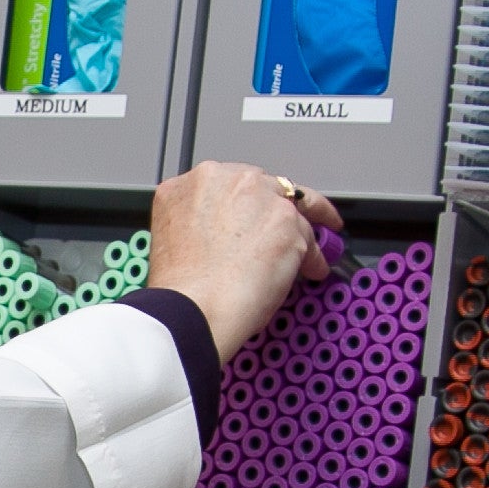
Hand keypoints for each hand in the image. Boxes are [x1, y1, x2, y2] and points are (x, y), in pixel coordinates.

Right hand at [145, 163, 340, 359]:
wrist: (195, 307)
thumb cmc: (181, 287)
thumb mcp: (174, 238)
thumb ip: (201, 223)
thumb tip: (225, 237)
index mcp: (194, 183)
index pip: (231, 183)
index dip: (244, 203)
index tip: (251, 216)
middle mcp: (228, 180)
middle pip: (266, 185)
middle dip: (274, 207)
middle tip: (280, 229)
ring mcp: (260, 197)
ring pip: (294, 206)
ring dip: (304, 227)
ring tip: (314, 243)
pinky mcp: (288, 221)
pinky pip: (310, 238)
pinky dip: (314, 257)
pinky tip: (314, 268)